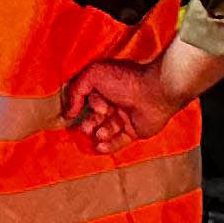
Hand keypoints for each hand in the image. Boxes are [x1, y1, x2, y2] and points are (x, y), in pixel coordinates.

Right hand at [61, 57, 176, 148]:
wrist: (155, 92)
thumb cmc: (125, 81)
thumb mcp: (93, 76)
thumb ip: (76, 91)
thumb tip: (69, 112)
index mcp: (107, 87)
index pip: (89, 101)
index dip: (84, 107)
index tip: (78, 113)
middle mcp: (116, 102)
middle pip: (96, 118)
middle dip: (89, 124)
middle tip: (87, 127)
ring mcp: (126, 118)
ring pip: (106, 130)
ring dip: (100, 133)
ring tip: (100, 132)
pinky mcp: (134, 131)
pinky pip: (118, 141)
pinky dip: (108, 146)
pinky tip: (100, 147)